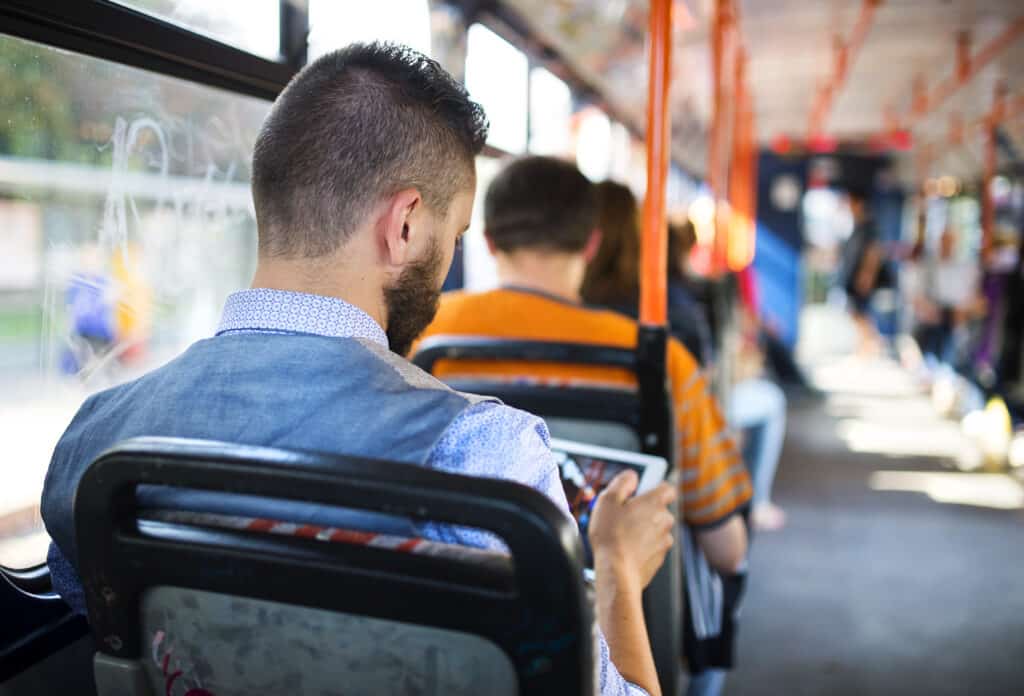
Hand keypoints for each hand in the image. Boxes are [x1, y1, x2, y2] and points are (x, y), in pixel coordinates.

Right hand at [589, 471, 676, 590]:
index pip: (667, 487)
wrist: (617, 572)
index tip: (640, 491)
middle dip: (644, 510)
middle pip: (659, 509)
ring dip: (643, 529)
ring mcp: (664, 541)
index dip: (654, 487)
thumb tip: (631, 476)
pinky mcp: (660, 558)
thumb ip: (622, 482)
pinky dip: (642, 546)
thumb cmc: (611, 537)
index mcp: (655, 502)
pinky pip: (653, 546)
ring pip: (655, 529)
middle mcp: (665, 520)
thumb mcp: (608, 500)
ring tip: (622, 534)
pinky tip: (626, 549)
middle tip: (623, 515)